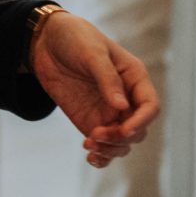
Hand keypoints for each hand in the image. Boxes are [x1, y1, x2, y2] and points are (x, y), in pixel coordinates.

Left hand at [31, 11, 158, 168]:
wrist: (45, 41)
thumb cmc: (74, 38)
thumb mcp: (91, 53)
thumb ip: (107, 79)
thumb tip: (122, 107)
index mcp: (134, 78)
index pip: (150, 107)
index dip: (141, 122)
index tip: (124, 130)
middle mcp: (126, 98)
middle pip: (137, 129)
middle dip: (121, 138)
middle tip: (96, 135)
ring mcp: (109, 112)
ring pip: (123, 142)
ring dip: (111, 149)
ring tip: (89, 146)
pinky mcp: (91, 121)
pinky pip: (103, 145)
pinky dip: (101, 156)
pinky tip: (91, 158)